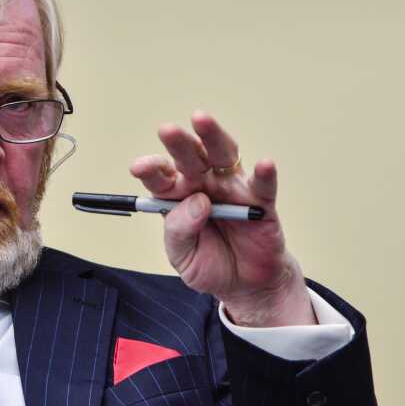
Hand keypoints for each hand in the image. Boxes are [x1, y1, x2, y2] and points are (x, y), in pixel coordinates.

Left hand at [129, 111, 315, 327]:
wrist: (245, 285)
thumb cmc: (210, 263)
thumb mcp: (183, 255)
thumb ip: (180, 231)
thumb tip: (197, 203)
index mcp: (178, 196)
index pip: (161, 176)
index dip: (151, 169)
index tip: (140, 168)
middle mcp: (204, 184)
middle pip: (190, 157)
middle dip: (178, 143)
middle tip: (167, 131)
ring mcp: (232, 189)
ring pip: (223, 156)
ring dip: (213, 137)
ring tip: (202, 120)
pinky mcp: (260, 202)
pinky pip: (263, 185)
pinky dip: (265, 174)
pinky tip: (264, 164)